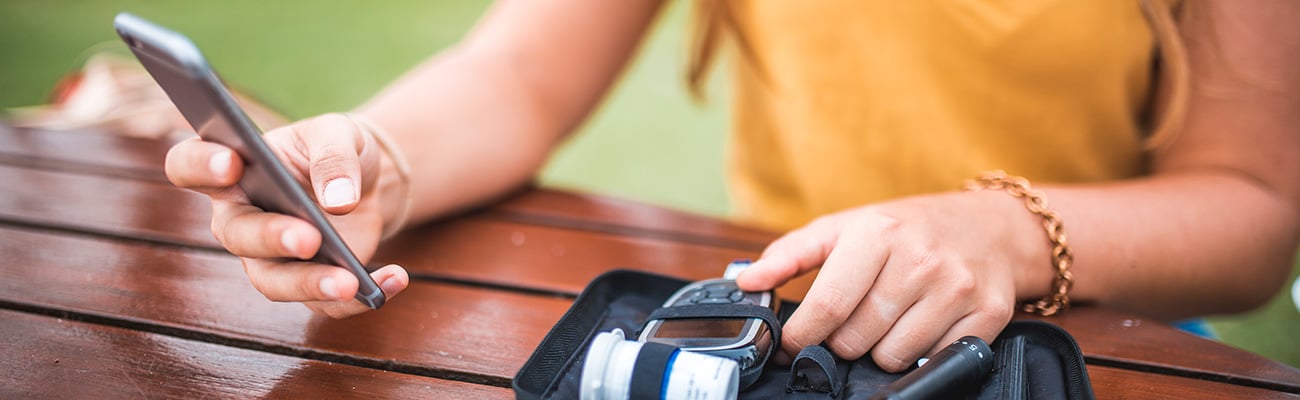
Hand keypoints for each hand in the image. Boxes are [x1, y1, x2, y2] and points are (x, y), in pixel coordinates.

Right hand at [165, 113, 408, 317]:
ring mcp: (269, 257)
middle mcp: (240, 218)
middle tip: (307, 237)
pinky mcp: (307, 284)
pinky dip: (360, 299)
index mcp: (233, 167)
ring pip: (273, 282)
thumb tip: (338, 201)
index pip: (189, 165)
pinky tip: (394, 279)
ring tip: (350, 282)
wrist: (368, 181)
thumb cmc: (335, 150)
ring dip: (310, 284)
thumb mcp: (340, 134)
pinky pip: (324, 303)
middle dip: (271, 237)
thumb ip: (334, 157)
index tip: (230, 162)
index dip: (201, 165)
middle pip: (236, 235)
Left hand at [736, 191, 1036, 371]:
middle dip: (841, 342)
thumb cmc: (907, 229)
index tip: (792, 345)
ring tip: (887, 320)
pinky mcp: (987, 314)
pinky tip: (921, 326)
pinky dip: (919, 354)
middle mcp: (920, 259)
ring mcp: (956, 288)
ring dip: (879, 350)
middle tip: (847, 325)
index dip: (801, 336)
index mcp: (878, 233)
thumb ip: (790, 254)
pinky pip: (932, 360)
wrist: (990, 228)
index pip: (827, 306)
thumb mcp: (845, 227)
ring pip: (892, 356)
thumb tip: (747, 280)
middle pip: (856, 338)